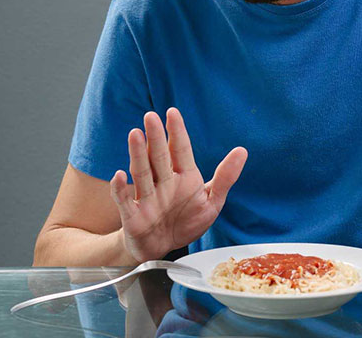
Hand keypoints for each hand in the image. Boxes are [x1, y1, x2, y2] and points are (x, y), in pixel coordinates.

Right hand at [110, 107, 247, 261]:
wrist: (164, 248)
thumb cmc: (187, 221)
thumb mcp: (212, 201)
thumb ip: (225, 177)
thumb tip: (242, 150)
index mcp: (184, 176)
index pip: (180, 149)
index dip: (176, 131)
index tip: (172, 112)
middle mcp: (164, 182)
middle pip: (159, 156)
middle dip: (155, 136)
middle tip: (151, 116)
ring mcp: (147, 197)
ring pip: (141, 172)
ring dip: (137, 154)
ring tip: (135, 134)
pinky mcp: (133, 216)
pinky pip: (125, 201)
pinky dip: (120, 189)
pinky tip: (119, 175)